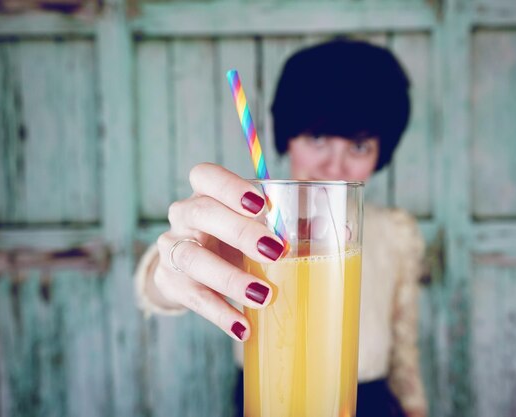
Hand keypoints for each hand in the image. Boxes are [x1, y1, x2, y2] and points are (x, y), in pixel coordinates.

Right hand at [152, 163, 283, 341]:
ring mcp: (172, 249)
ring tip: (263, 297)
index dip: (230, 186)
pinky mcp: (170, 282)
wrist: (188, 272)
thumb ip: (292, 225)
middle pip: (202, 213)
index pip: (205, 175)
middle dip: (240, 231)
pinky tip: (243, 327)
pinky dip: (220, 313)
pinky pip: (193, 297)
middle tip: (275, 252)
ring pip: (193, 258)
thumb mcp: (254, 227)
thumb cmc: (232, 241)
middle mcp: (184, 216)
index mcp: (206, 193)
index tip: (261, 204)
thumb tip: (345, 232)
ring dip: (230, 278)